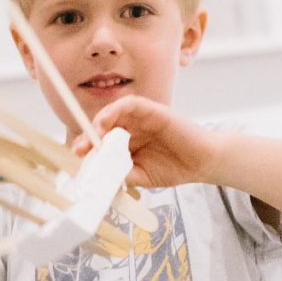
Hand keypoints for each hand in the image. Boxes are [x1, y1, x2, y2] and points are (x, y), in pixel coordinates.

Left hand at [71, 95, 225, 189]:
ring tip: (93, 134)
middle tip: (80, 148)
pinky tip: (107, 121)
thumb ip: (122, 173)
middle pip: (104, 125)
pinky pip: (131, 104)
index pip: (101, 141)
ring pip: (114, 112)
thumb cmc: (174, 168)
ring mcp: (142, 118)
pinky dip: (116, 109)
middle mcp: (132, 128)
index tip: (78, 157)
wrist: (203, 162)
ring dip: (100, 121)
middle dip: (89, 136)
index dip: (88, 146)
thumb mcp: (141, 176)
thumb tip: (99, 176)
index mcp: (127, 143)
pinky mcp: (154, 110)